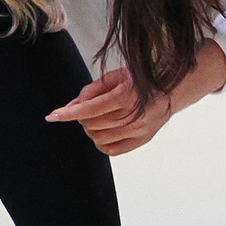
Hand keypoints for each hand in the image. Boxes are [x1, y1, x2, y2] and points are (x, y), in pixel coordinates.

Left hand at [44, 42, 225, 155]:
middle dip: (80, 118)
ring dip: (90, 129)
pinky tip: (102, 131)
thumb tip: (71, 106)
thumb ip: (91, 90)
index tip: (52, 116)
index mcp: (126, 95)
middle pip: (92, 124)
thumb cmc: (142, 78)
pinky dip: (101, 142)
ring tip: (95, 118)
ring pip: (99, 138)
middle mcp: (134, 115)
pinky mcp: (143, 139)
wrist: (173, 88)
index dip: (68, 113)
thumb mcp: (115, 76)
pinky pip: (112, 149)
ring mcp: (140, 130)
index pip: (89, 109)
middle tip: (83, 109)